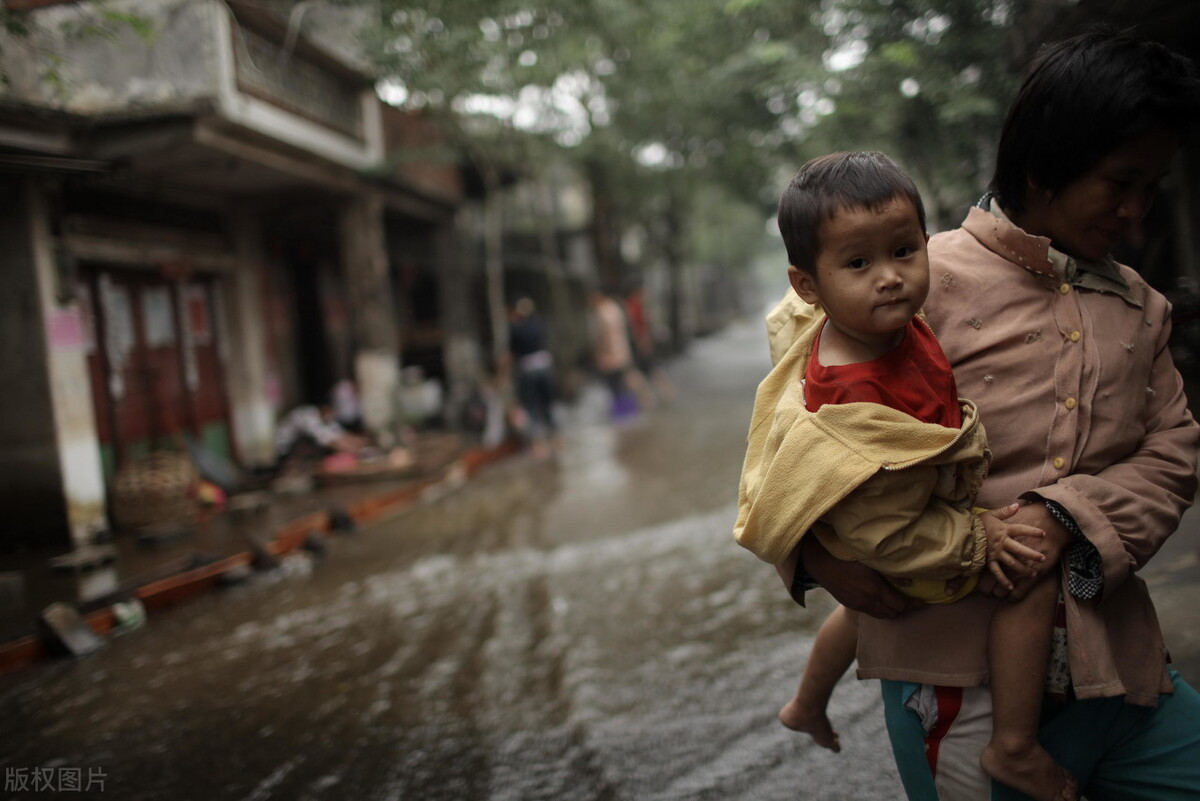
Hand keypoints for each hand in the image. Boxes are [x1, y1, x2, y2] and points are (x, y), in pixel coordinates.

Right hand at [800, 535, 922, 618]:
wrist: (820, 563)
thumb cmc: (847, 556)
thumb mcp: (870, 560)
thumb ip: (891, 572)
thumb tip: (910, 581)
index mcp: (875, 589)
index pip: (901, 605)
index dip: (914, 604)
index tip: (924, 601)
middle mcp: (867, 601)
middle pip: (893, 614)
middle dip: (905, 609)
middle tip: (913, 601)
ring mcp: (858, 604)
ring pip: (881, 616)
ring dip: (892, 611)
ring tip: (898, 601)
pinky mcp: (850, 604)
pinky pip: (870, 612)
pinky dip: (879, 609)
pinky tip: (880, 599)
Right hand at [976, 501, 1069, 600]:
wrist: (962, 532)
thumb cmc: (977, 523)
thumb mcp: (991, 514)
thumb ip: (1005, 511)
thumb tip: (1017, 504)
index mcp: (1003, 530)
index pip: (1021, 530)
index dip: (1033, 532)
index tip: (1043, 534)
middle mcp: (1001, 542)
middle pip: (1020, 550)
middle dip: (1032, 555)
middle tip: (1043, 558)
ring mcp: (995, 553)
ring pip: (1012, 563)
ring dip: (1023, 569)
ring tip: (1033, 573)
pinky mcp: (988, 561)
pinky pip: (997, 572)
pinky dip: (1004, 580)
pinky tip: (1011, 587)